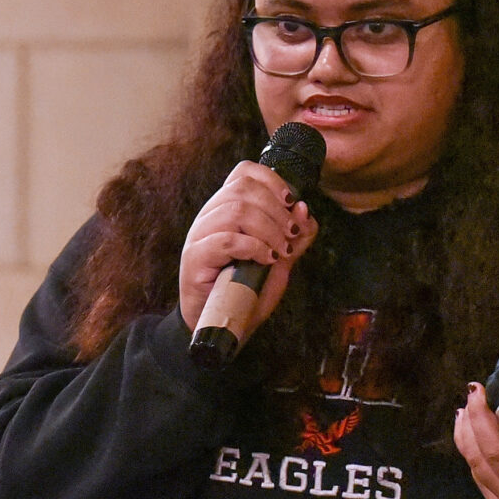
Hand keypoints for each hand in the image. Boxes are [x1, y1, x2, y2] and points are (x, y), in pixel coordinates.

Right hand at [178, 160, 317, 335]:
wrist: (222, 325)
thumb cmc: (247, 291)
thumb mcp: (280, 261)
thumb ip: (294, 236)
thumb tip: (304, 208)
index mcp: (227, 208)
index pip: (244, 172)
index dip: (271, 180)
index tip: (292, 202)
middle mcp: (209, 216)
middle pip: (243, 189)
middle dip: (276, 210)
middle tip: (291, 234)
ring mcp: (199, 236)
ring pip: (236, 211)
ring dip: (268, 229)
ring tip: (280, 251)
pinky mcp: (194, 257)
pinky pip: (226, 239)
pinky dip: (254, 247)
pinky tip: (266, 260)